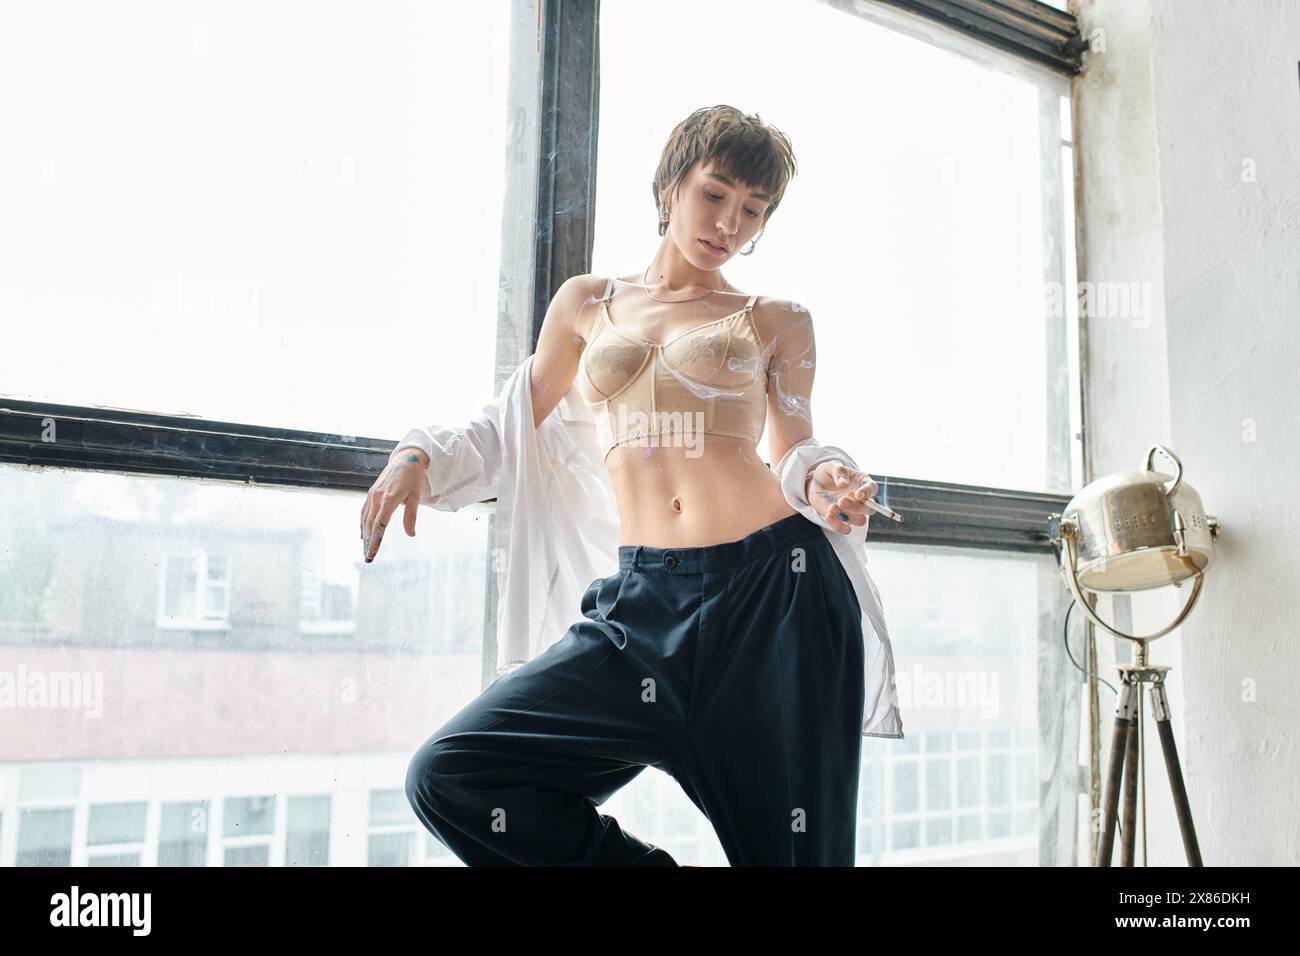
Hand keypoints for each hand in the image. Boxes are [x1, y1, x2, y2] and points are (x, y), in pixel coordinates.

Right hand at [360, 447, 428, 562]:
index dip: (375, 540)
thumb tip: (411, 534)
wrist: (406, 459)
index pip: (380, 524)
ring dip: (365, 535)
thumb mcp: (415, 497)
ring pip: (366, 519)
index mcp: (389, 498)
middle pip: (370, 524)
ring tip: (366, 550)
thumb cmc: (413, 478)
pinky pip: (365, 511)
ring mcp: (372, 495)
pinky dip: (363, 524)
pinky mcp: (372, 493)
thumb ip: (411, 516)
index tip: (371, 553)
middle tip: (368, 558)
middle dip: (369, 542)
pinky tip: (363, 534)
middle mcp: (377, 497)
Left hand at [804, 460, 879, 534]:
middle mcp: (861, 499)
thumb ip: (838, 471)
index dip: (867, 492)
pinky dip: (838, 526)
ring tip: (831, 507)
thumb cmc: (826, 474)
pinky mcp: (842, 521)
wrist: (814, 485)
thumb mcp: (830, 466)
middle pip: (869, 509)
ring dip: (847, 517)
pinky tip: (828, 516)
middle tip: (841, 500)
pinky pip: (846, 530)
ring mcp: (853, 512)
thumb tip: (844, 483)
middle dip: (856, 507)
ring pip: (860, 521)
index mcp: (862, 482)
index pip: (872, 488)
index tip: (857, 494)